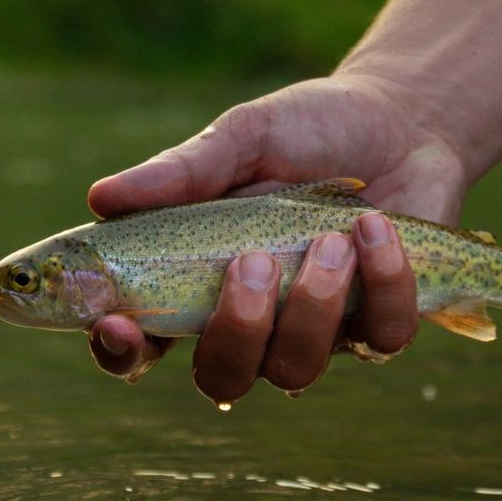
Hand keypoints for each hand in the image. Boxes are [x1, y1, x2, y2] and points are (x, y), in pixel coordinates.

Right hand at [87, 73, 466, 403]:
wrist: (399, 123)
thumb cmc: (307, 130)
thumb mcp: (243, 138)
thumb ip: (183, 171)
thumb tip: (102, 198)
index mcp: (198, 283)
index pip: (141, 344)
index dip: (120, 351)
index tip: (118, 323)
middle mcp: (252, 322)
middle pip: (221, 377)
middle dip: (235, 330)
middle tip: (251, 261)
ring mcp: (316, 332)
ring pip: (297, 369)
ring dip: (312, 306)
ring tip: (330, 238)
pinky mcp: (379, 324)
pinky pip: (380, 338)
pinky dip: (382, 283)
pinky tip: (375, 228)